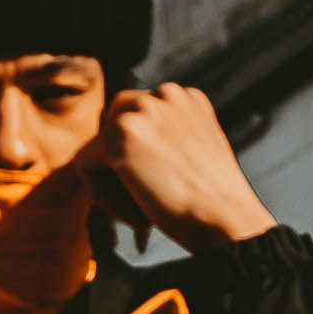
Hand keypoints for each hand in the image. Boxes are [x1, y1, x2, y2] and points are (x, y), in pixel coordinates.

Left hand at [96, 83, 278, 251]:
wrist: (227, 220)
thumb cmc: (216, 204)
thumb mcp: (196, 157)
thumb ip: (167, 142)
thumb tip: (125, 153)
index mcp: (187, 98)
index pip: (139, 117)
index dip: (140, 159)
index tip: (161, 191)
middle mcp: (165, 93)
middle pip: (113, 122)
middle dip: (118, 164)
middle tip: (144, 203)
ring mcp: (141, 110)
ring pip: (98, 147)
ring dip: (112, 184)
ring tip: (144, 213)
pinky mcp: (117, 135)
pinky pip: (85, 167)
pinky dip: (103, 198)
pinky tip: (137, 218)